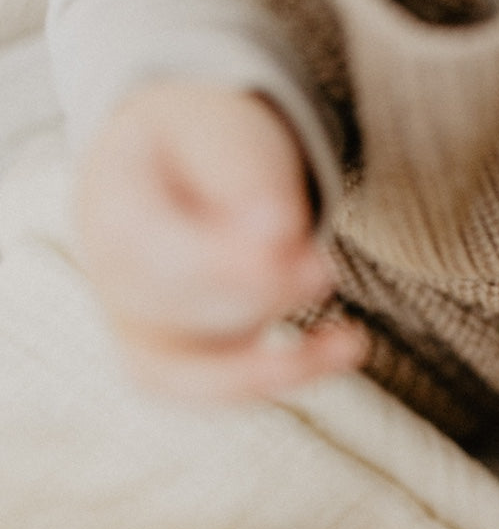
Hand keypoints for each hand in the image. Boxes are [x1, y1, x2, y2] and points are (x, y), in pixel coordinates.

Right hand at [75, 80, 367, 398]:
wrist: (171, 169)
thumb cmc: (204, 148)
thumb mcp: (228, 137)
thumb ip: (249, 181)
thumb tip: (278, 235)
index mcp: (113, 209)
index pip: (157, 253)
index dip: (224, 264)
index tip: (292, 245)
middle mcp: (114, 284)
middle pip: (182, 314)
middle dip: (260, 298)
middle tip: (326, 272)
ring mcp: (138, 333)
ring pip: (200, 373)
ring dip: (279, 362)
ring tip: (353, 343)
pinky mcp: (172, 368)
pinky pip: (222, 391)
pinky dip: (286, 375)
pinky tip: (342, 349)